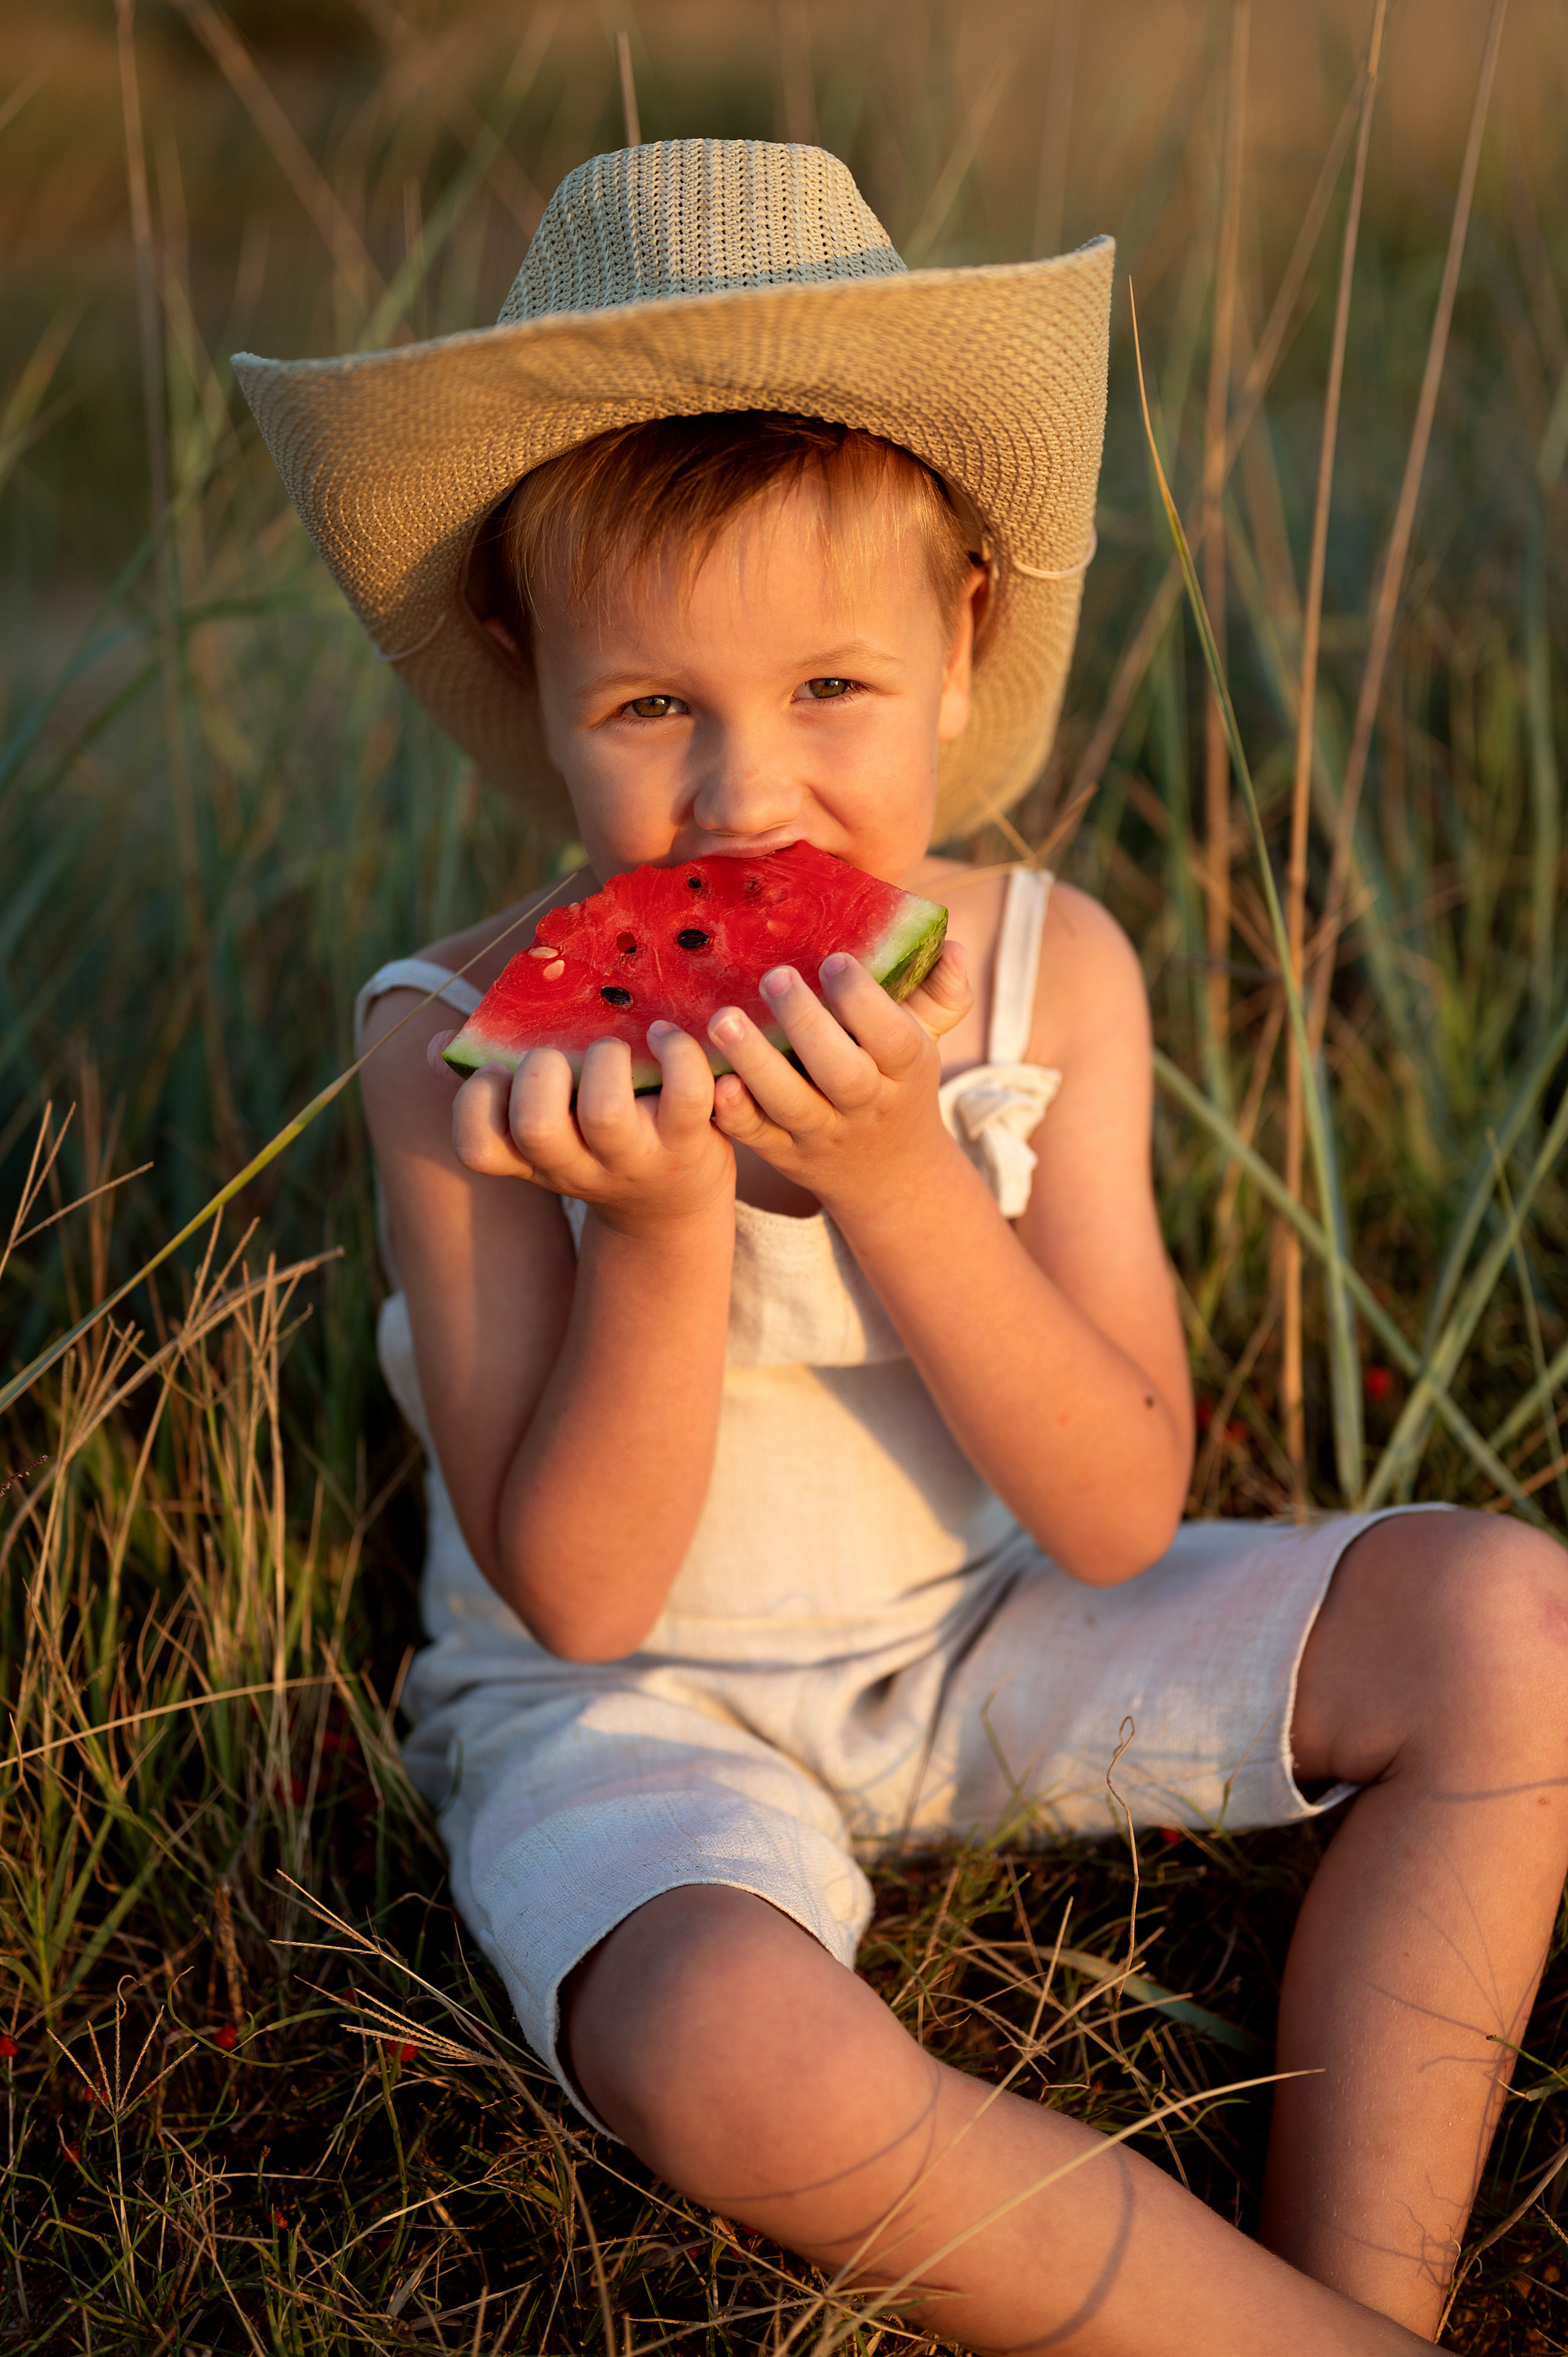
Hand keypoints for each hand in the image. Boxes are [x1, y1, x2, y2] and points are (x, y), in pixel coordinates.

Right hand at [443, 1022, 734, 1235]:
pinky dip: (677, 1054)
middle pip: (537, 1127)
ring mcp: (634, 1158)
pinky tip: (664, 1037)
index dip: (477, 1103)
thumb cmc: (594, 1141)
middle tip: (559, 1058)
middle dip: (540, 1073)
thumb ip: (494, 1087)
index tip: (498, 1072)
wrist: (671, 1200)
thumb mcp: (544, 1126)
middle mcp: (578, 1165)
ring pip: (606, 1113)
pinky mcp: (689, 1141)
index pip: (478, 1148)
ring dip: (604, 1061)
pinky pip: (686, 1095)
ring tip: (614, 1049)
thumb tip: (439, 1047)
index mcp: (532, 1158)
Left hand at [708, 939, 972, 1217]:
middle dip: (807, 1024)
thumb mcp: (927, 1041)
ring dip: (756, 1063)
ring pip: (791, 1104)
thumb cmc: (899, 1084)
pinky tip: (713, 1080)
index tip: (834, 960)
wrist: (889, 1175)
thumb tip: (950, 947)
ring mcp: (823, 1133)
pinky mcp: (784, 1153)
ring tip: (723, 1019)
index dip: (865, 1001)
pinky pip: (758, 1137)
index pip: (894, 1038)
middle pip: (842, 1073)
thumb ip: (940, 993)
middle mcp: (866, 1105)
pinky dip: (735, 1114)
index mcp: (906, 1071)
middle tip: (774, 977)